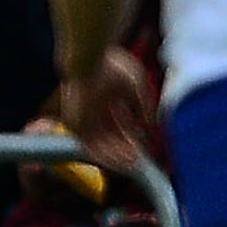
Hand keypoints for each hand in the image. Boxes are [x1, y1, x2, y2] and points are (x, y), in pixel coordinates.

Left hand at [59, 46, 152, 171]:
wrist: (87, 61)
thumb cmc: (112, 66)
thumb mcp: (137, 85)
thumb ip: (146, 105)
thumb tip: (151, 125)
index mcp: (105, 98)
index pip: (120, 123)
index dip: (131, 135)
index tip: (142, 145)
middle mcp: (93, 111)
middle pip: (110, 136)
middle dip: (125, 148)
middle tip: (138, 160)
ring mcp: (83, 119)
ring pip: (101, 143)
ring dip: (116, 156)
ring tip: (132, 165)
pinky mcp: (74, 125)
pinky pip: (91, 147)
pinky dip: (105, 156)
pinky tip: (118, 162)